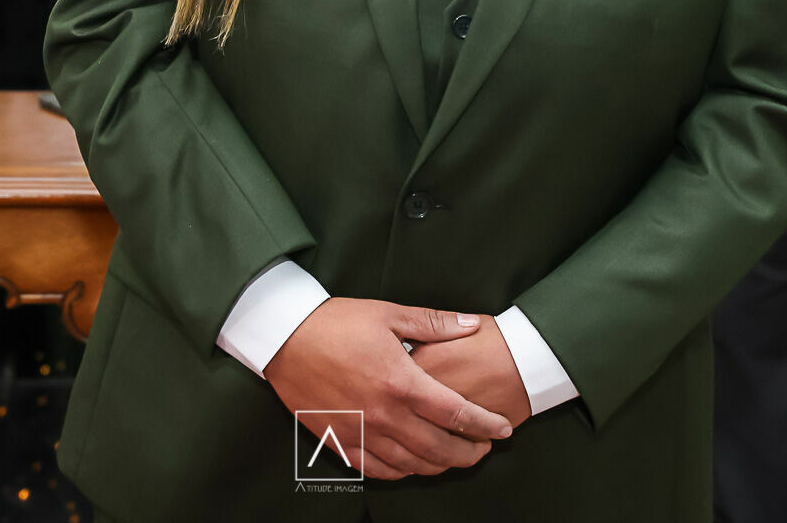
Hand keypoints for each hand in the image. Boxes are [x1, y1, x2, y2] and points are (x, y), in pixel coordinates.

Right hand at [263, 298, 511, 480]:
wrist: (283, 336)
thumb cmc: (336, 321)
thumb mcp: (388, 314)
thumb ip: (434, 323)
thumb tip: (472, 324)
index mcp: (401, 382)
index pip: (456, 413)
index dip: (485, 424)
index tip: (503, 429)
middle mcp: (384, 414)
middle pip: (439, 448)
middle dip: (469, 453)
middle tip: (484, 449)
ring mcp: (361, 432)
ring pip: (411, 464)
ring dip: (439, 466)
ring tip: (455, 458)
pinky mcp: (339, 440)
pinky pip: (376, 470)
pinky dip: (401, 472)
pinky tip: (412, 466)